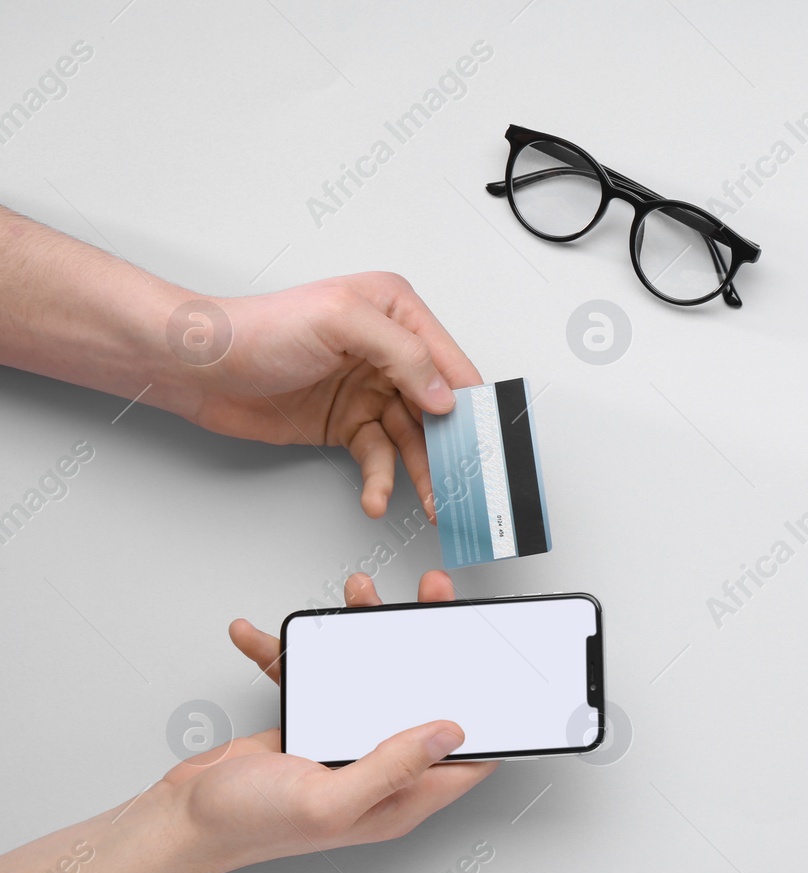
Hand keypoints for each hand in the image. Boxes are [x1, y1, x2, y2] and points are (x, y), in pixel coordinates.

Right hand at [164, 569, 494, 872]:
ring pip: (374, 675)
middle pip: (425, 697)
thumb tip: (452, 733)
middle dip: (430, 643)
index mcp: (399, 798)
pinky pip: (315, 676)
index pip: (468, 756)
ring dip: (363, 632)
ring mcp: (346, 743)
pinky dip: (293, 652)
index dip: (490, 713)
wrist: (178, 822)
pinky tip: (264, 633)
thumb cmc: (246, 826)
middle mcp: (382, 770)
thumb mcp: (329, 800)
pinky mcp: (311, 722)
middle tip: (432, 596)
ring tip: (357, 595)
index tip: (495, 661)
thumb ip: (393, 766)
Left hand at [189, 273, 482, 519]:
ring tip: (434, 502)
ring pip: (413, 438)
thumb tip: (444, 395)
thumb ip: (403, 353)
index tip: (487, 440)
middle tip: (465, 481)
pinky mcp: (348, 422)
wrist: (197, 368)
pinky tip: (377, 496)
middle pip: (438, 407)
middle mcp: (388, 351)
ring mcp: (369, 389)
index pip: (450, 361)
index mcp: (396, 312)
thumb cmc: (255, 329)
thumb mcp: (339, 321)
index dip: (471, 403)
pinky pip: (379, 456)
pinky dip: (382, 480)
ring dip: (423, 473)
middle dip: (453, 447)